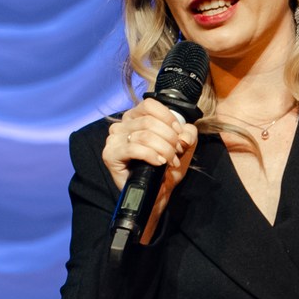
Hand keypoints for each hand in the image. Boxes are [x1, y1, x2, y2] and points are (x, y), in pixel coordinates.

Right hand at [101, 96, 199, 239]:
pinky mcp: (110, 154)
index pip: (150, 105)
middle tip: (176, 152)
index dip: (168, 118)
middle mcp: (122, 125)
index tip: (179, 134)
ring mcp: (114, 139)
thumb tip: (185, 133)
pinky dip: (151, 155)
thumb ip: (188, 134)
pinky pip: (134, 148)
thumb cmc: (165, 168)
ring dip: (163, 148)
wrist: (156, 194)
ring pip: (144, 135)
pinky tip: (158, 163)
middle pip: (150, 121)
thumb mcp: (183, 147)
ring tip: (169, 161)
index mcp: (136, 117)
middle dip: (169, 138)